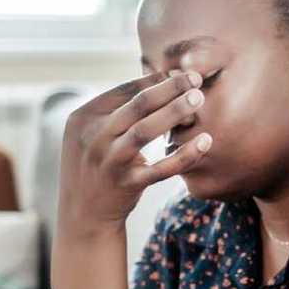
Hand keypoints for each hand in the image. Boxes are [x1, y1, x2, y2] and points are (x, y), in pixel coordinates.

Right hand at [57, 69, 211, 240]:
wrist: (84, 215)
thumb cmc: (99, 164)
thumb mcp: (95, 134)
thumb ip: (120, 109)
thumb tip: (161, 79)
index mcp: (83, 118)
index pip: (124, 90)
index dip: (155, 80)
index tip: (181, 74)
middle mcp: (92, 137)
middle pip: (136, 105)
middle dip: (168, 88)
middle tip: (195, 78)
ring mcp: (109, 162)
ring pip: (145, 131)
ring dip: (174, 112)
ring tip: (198, 98)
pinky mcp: (126, 185)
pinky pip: (161, 168)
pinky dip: (185, 154)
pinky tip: (205, 142)